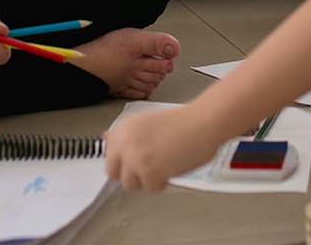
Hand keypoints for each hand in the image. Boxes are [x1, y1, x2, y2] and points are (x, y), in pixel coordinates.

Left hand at [104, 106, 225, 191]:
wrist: (202, 123)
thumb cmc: (183, 122)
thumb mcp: (147, 122)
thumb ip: (127, 136)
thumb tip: (107, 141)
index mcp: (124, 128)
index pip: (109, 155)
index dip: (122, 162)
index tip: (131, 163)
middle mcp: (125, 143)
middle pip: (114, 173)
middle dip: (130, 174)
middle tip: (148, 167)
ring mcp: (136, 159)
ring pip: (131, 184)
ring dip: (147, 180)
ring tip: (163, 165)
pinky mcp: (149, 173)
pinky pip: (151, 189)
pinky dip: (163, 183)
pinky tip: (172, 167)